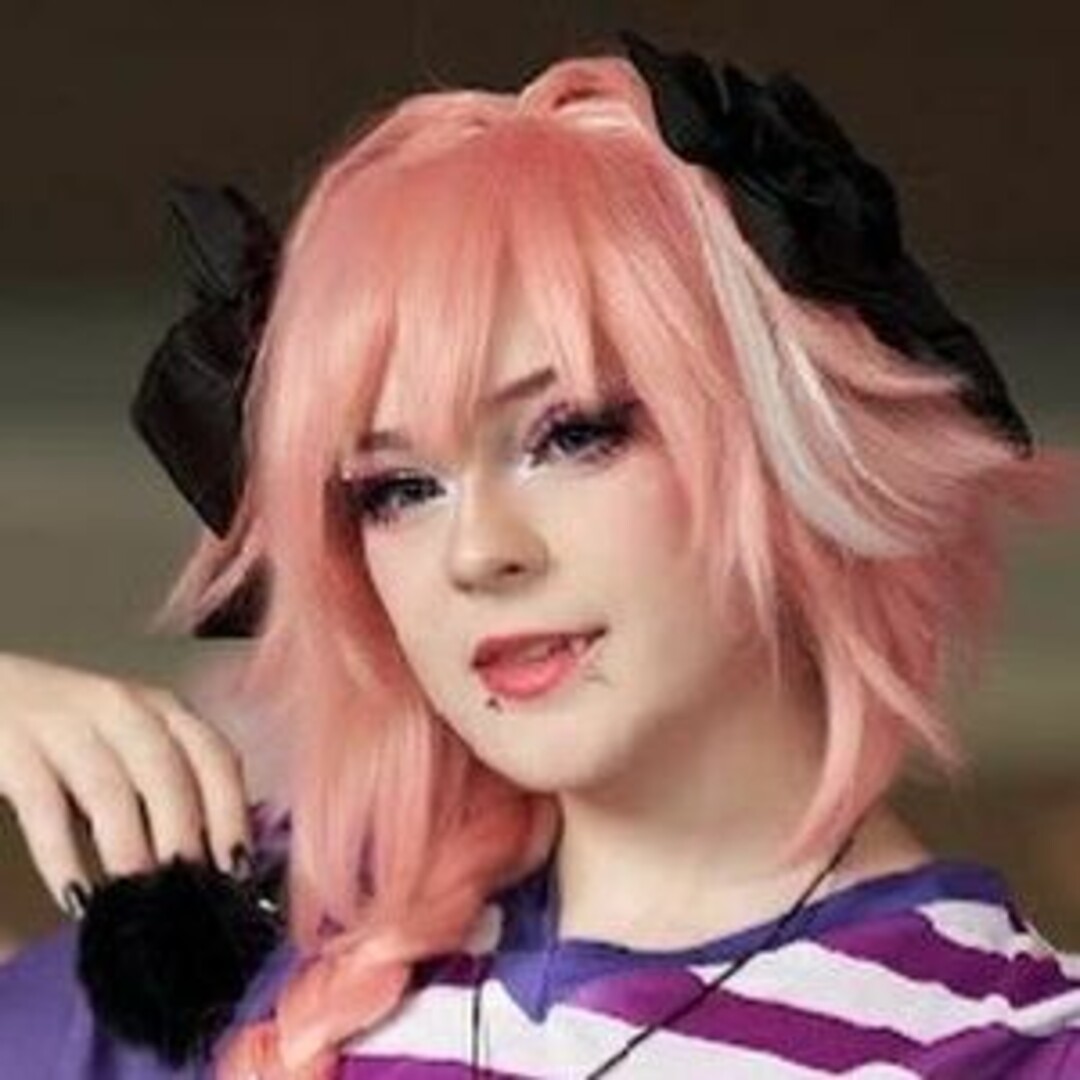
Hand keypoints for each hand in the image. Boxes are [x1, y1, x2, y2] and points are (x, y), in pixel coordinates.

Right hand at [0, 652, 251, 917]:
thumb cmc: (67, 731)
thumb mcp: (128, 747)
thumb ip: (165, 789)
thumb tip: (207, 861)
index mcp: (162, 708)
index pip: (215, 756)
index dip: (231, 812)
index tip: (238, 866)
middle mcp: (122, 707)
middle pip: (167, 771)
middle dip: (184, 832)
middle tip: (192, 886)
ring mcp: (65, 721)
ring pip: (110, 788)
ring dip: (129, 847)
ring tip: (139, 897)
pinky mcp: (12, 744)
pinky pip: (43, 806)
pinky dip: (62, 856)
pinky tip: (76, 894)